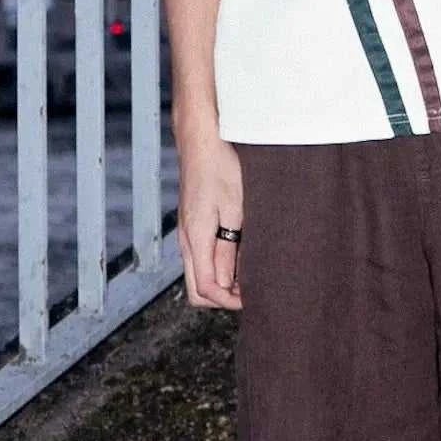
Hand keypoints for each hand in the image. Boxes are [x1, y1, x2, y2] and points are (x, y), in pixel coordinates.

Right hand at [179, 126, 245, 308]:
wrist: (201, 139)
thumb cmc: (221, 167)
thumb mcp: (235, 208)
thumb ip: (230, 249)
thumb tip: (228, 284)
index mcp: (195, 238)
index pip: (206, 289)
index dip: (230, 301)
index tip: (254, 297)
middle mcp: (186, 240)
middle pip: (197, 289)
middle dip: (224, 297)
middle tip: (253, 290)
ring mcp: (187, 233)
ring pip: (198, 274)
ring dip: (222, 282)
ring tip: (251, 273)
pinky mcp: (193, 225)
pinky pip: (200, 257)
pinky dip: (219, 266)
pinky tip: (241, 254)